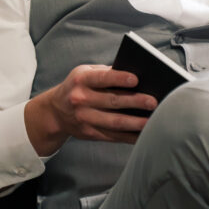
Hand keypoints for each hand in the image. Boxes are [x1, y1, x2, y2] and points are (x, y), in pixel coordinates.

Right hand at [24, 64, 157, 155]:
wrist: (56, 111)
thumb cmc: (78, 87)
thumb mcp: (85, 73)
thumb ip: (107, 72)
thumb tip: (138, 77)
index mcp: (81, 80)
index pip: (102, 78)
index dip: (119, 78)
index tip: (136, 79)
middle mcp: (80, 99)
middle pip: (112, 101)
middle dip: (134, 102)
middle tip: (153, 102)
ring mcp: (84, 119)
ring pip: (114, 122)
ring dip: (134, 123)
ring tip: (151, 120)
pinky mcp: (90, 133)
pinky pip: (113, 136)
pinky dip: (129, 136)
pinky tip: (143, 134)